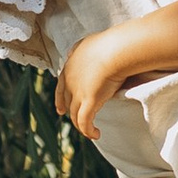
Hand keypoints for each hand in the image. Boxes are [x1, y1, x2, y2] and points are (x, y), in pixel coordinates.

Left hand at [55, 23, 132, 143]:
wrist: (116, 49)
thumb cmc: (111, 43)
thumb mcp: (93, 43)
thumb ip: (87, 51)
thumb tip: (87, 54)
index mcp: (70, 66)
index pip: (61, 86)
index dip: (60, 99)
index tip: (61, 108)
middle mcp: (70, 80)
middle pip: (68, 102)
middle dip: (70, 113)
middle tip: (75, 122)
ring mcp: (78, 92)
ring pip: (75, 114)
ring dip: (82, 125)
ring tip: (90, 131)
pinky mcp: (88, 102)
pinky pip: (85, 122)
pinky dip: (88, 130)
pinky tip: (96, 134)